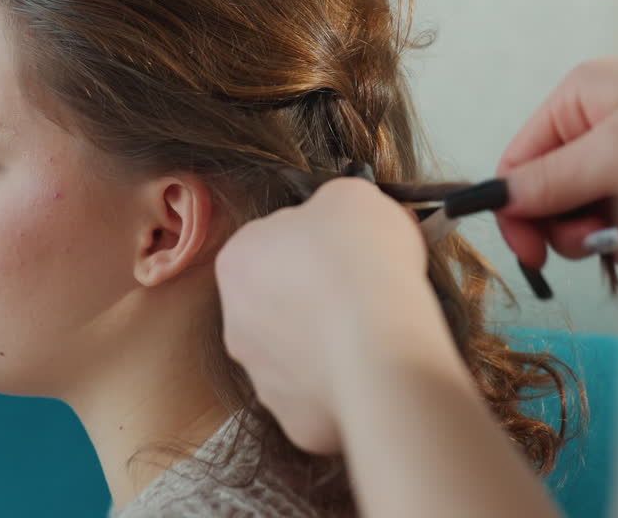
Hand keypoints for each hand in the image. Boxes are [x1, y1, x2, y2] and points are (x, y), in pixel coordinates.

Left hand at [214, 178, 455, 453]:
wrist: (381, 337)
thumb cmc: (361, 258)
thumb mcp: (349, 196)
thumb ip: (330, 206)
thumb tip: (337, 220)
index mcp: (237, 261)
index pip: (270, 244)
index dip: (313, 243)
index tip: (346, 247)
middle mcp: (236, 323)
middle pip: (277, 304)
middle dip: (313, 298)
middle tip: (361, 290)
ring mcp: (263, 377)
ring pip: (296, 356)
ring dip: (326, 344)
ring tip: (372, 333)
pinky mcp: (295, 419)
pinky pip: (321, 399)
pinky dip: (344, 386)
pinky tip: (373, 371)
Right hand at [496, 56, 617, 267]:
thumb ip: (559, 178)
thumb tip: (502, 200)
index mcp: (579, 99)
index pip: (519, 162)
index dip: (517, 213)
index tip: (533, 256)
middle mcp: (600, 127)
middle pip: (555, 199)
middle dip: (580, 228)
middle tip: (608, 238)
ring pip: (598, 220)